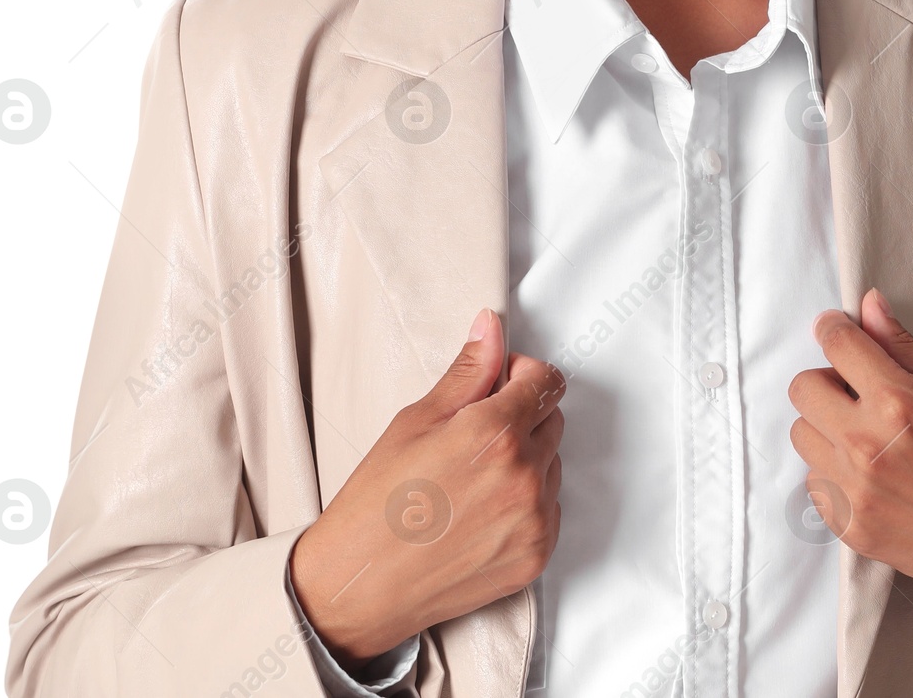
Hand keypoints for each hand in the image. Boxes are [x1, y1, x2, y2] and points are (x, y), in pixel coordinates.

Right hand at [289, 307, 563, 664]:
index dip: (521, 375)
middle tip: (473, 434)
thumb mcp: (415, 421)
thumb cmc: (377, 504)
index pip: (546, 381)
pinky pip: (550, 508)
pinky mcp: (536, 555)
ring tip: (471, 478)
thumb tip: (491, 327)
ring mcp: (534, 520)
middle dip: (522, 415)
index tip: (499, 384)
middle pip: (552, 420)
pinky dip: (526, 502)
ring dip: (526, 460)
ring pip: (552, 464)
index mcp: (497, 433)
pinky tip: (481, 510)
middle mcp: (525, 476)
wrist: (361, 586)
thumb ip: (467, 372)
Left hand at [788, 288, 912, 617]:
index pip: (836, 343)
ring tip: (866, 434)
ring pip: (802, 433)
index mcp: (899, 403)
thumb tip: (870, 306)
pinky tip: (870, 473)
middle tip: (859, 389)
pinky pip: (814, 480)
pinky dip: (833, 470)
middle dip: (828, 378)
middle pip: (804, 387)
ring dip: (827, 425)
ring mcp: (854, 490)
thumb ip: (905, 347)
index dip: (834, 328)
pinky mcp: (849, 526)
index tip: (838, 329)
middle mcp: (866, 445)